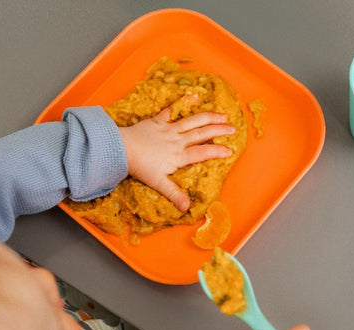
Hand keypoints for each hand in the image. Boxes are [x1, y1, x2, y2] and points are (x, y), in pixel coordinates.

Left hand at [118, 108, 234, 210]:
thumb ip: (174, 194)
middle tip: (232, 128)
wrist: (121, 148)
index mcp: (179, 155)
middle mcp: (177, 140)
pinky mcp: (158, 121)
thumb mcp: (158, 183)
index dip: (218, 151)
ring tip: (222, 115)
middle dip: (219, 130)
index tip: (230, 151)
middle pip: (202, 133)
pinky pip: (171, 112)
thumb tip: (187, 208)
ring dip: (208, 117)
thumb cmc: (140, 166)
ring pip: (193, 121)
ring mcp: (169, 129)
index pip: (203, 152)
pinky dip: (180, 105)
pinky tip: (190, 98)